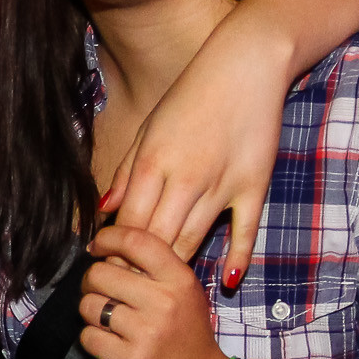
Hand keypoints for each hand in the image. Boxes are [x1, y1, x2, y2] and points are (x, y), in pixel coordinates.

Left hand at [79, 226, 231, 358]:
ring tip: (106, 321)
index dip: (107, 239)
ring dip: (90, 312)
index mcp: (180, 279)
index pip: (135, 240)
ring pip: (89, 305)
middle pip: (100, 273)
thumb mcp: (182, 294)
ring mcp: (147, 332)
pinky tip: (109, 343)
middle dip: (91, 282)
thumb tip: (105, 251)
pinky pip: (88, 336)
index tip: (97, 247)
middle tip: (100, 293)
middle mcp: (165, 302)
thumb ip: (151, 270)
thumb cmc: (187, 335)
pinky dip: (92, 339)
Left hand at [99, 18, 290, 284]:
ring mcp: (222, 183)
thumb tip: (104, 210)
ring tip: (164, 291)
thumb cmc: (190, 96)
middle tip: (130, 291)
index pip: (128, 222)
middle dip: (139, 268)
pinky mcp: (254, 185)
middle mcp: (184, 178)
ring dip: (177, 268)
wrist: (245, 67)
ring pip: (194, 238)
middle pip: (157, 238)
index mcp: (152, 163)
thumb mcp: (148, 129)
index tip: (108, 269)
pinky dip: (238, 255)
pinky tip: (229, 280)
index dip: (116, 251)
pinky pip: (245, 229)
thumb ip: (127, 172)